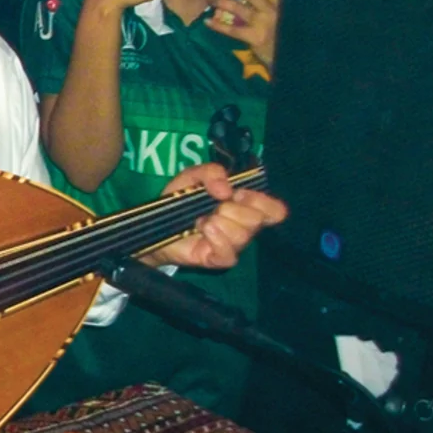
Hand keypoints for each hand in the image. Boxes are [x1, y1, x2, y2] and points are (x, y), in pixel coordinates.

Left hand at [143, 163, 286, 269]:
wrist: (156, 225)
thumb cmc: (180, 201)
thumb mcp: (193, 176)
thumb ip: (212, 172)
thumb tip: (227, 191)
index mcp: (245, 207)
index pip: (276, 211)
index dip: (260, 200)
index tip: (237, 194)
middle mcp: (244, 228)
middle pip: (256, 220)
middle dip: (231, 209)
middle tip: (212, 208)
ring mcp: (233, 246)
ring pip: (242, 234)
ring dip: (218, 222)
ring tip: (202, 221)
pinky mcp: (219, 260)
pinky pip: (229, 252)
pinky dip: (215, 237)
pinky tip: (203, 230)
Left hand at [206, 0, 279, 68]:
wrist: (294, 58)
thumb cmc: (286, 37)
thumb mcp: (282, 17)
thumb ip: (269, 6)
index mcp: (279, 2)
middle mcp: (273, 9)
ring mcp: (265, 23)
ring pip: (240, 8)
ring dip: (222, 2)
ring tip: (209, 0)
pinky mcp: (256, 37)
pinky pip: (233, 30)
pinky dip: (219, 26)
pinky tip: (207, 22)